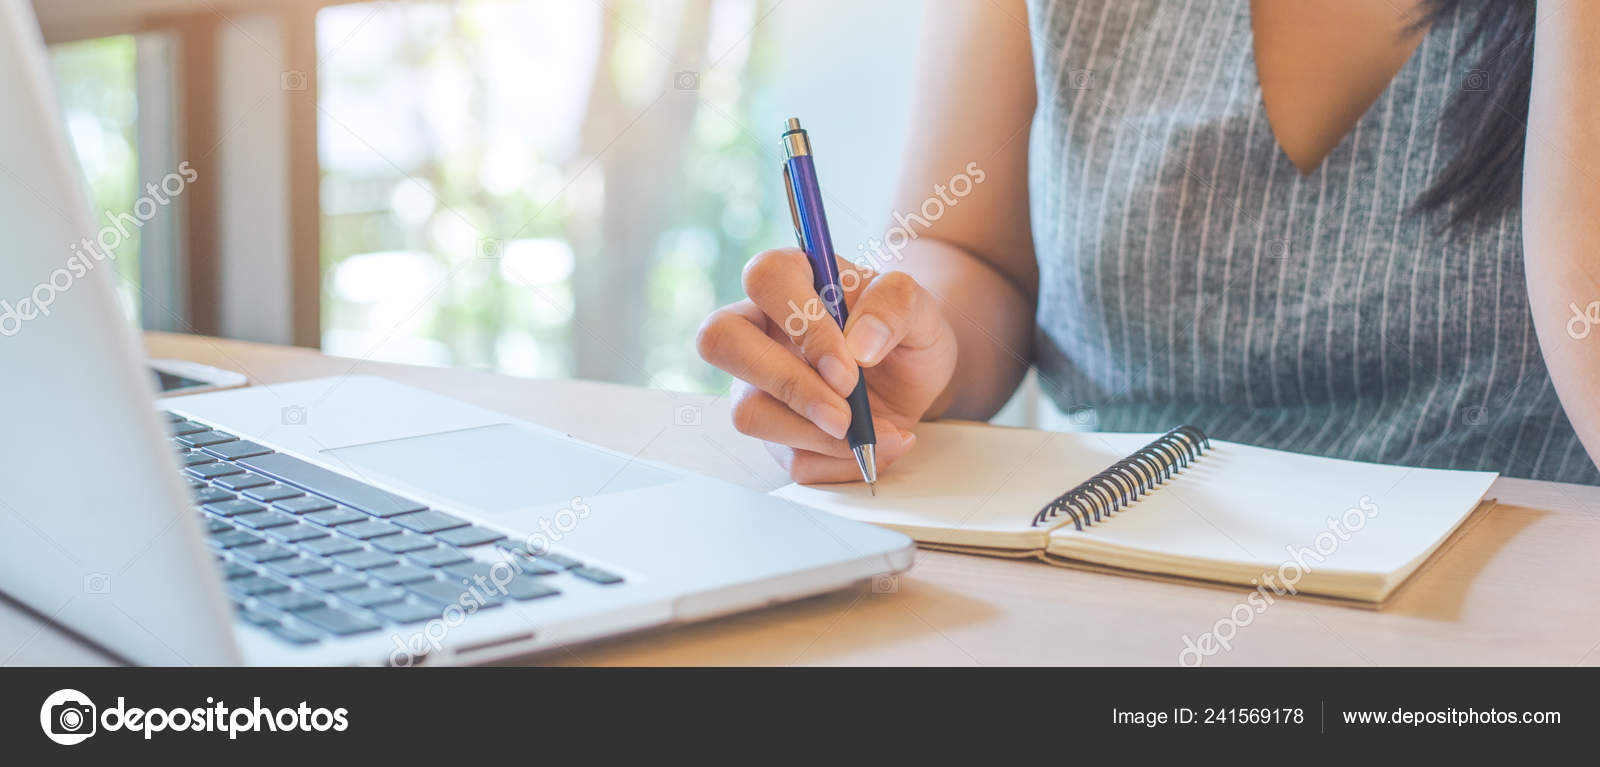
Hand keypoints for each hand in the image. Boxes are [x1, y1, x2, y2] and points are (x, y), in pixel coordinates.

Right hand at [697, 248, 957, 482]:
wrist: (912, 375)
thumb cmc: (903, 330)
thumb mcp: (920, 306)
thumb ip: (896, 303)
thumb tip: (860, 344)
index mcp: (792, 278)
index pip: (766, 280)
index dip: (803, 325)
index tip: (850, 367)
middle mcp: (760, 327)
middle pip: (720, 341)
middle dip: (789, 386)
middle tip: (843, 414)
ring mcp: (758, 382)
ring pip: (748, 412)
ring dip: (814, 435)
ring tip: (872, 433)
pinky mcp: (775, 429)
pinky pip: (788, 457)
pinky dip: (837, 461)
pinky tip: (874, 446)